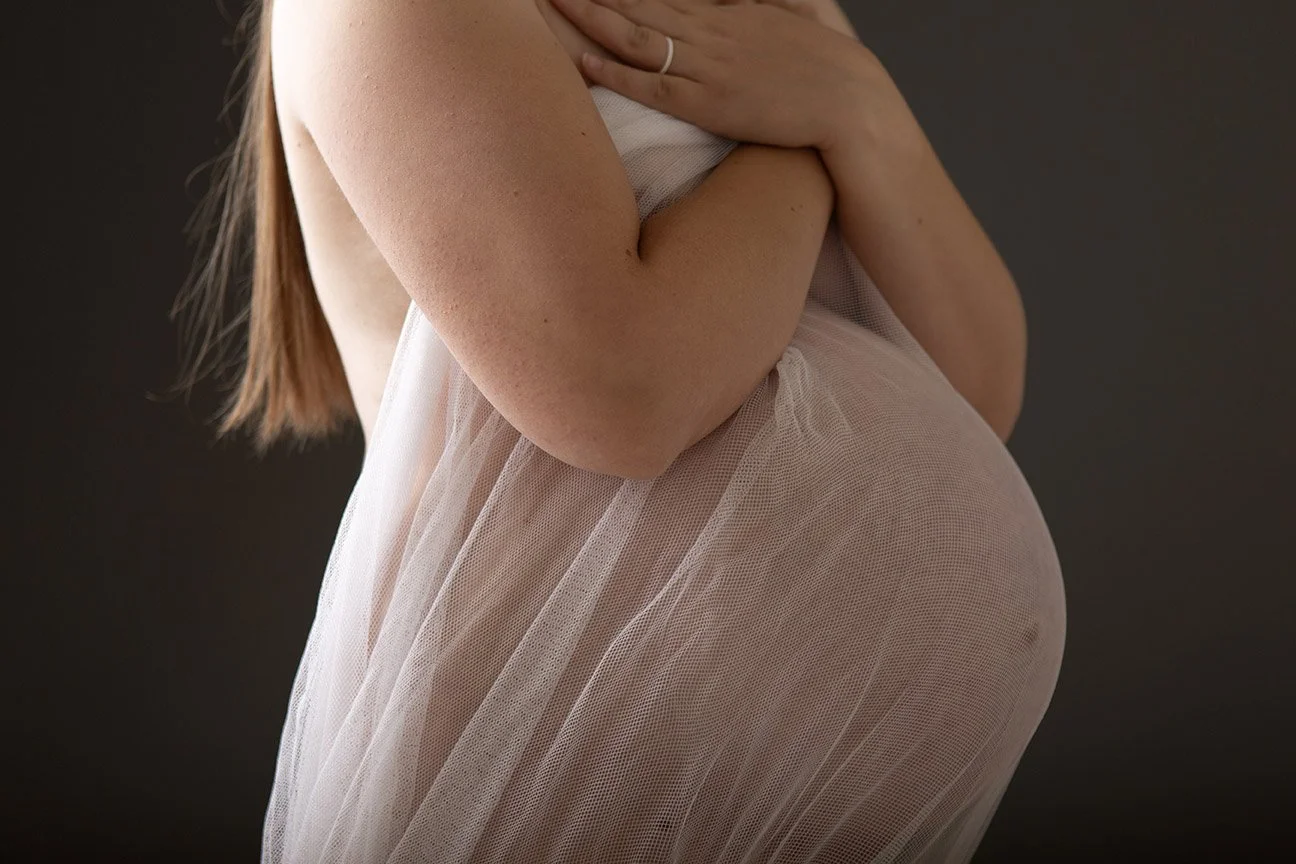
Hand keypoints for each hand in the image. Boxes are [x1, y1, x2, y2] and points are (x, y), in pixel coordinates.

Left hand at [548, 0, 877, 152]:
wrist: (853, 106)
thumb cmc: (832, 66)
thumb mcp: (803, 11)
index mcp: (733, 10)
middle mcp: (713, 32)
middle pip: (641, 2)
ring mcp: (708, 67)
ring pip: (637, 36)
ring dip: (592, 18)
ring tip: (555, 1)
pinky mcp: (708, 104)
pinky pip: (652, 86)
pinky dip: (616, 72)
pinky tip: (584, 60)